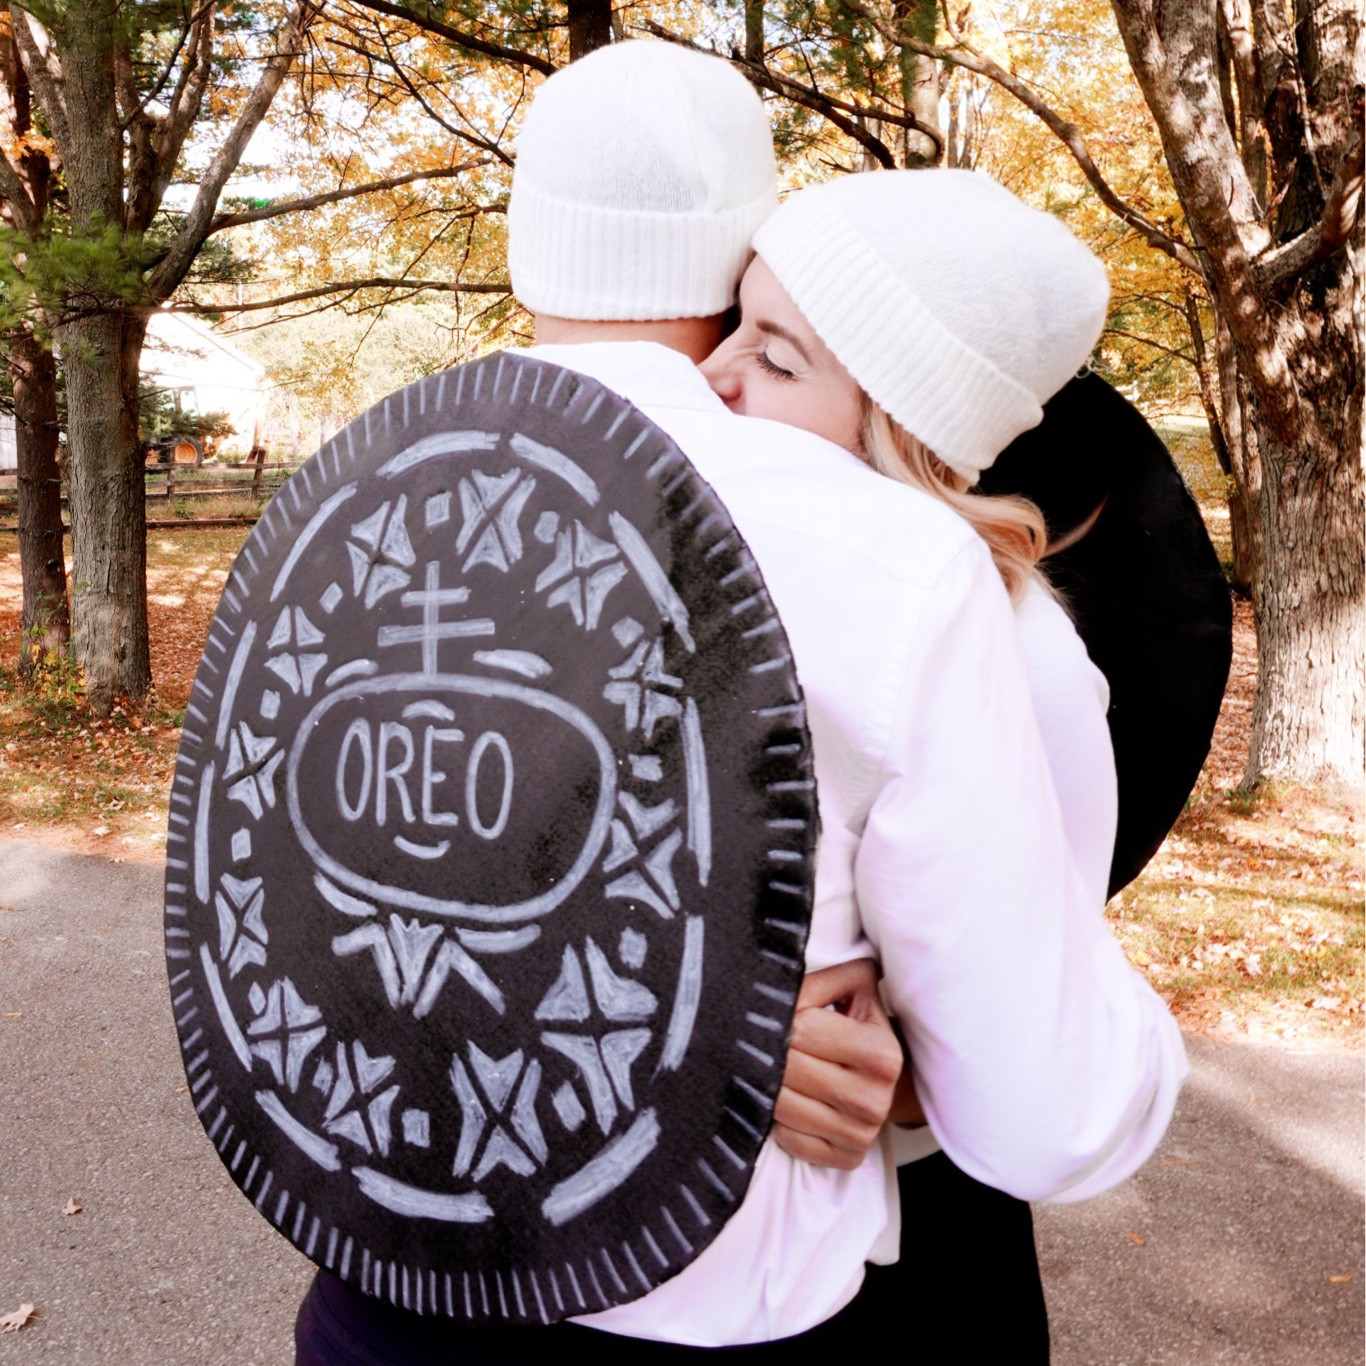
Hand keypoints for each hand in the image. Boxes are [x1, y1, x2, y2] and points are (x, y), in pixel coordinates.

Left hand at [772, 959, 903, 1169]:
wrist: (888, 1077)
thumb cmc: (860, 1026)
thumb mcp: (853, 991)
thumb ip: (821, 981)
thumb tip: (781, 987)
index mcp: (882, 1054)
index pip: (802, 1029)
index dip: (785, 1019)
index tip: (785, 1018)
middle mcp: (876, 1099)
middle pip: (790, 1070)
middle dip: (772, 1053)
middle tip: (770, 1045)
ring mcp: (861, 1134)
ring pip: (783, 1108)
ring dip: (769, 1087)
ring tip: (778, 1071)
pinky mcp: (846, 1158)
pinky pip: (790, 1139)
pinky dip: (780, 1121)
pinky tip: (790, 1101)